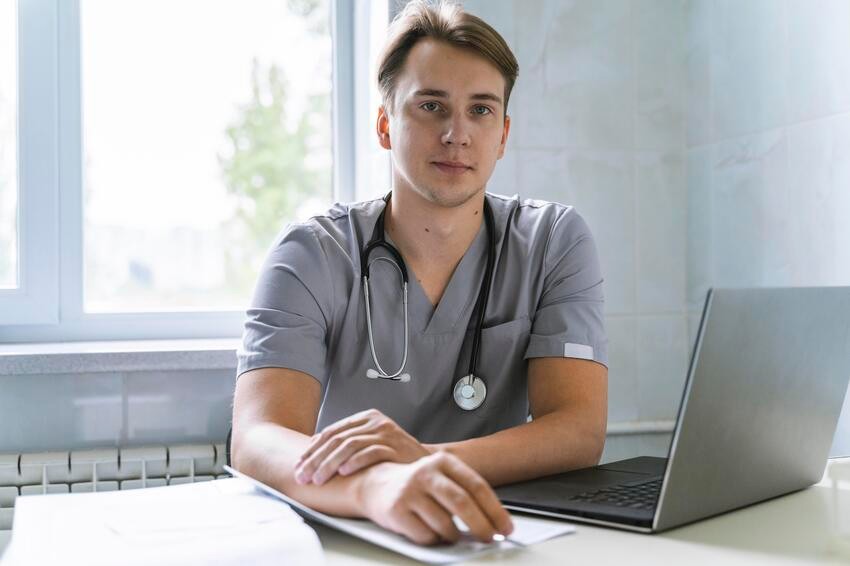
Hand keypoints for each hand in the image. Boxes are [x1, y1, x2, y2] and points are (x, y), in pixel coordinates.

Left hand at [294, 409, 430, 484]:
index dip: (312, 450)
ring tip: (318, 480)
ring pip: (350, 446)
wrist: (426, 465)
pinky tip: (343, 473)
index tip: (298, 466)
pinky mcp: (397, 446)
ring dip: (330, 464)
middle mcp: (375, 422)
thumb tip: (311, 448)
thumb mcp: (368, 444)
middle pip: (337, 439)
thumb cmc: (392, 458)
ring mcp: (387, 433)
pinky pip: (371, 452)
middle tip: (302, 477)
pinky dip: (355, 462)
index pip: (331, 432)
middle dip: (316, 460)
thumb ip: (345, 442)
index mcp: (365, 417)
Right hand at [357, 452, 513, 545]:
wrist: (375, 484)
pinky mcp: (395, 510)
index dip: (495, 510)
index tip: (505, 528)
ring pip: (444, 523)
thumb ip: (466, 493)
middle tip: (490, 539)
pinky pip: (425, 536)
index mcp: (443, 462)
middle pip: (462, 502)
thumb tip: (495, 521)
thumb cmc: (418, 485)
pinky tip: (431, 533)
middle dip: (481, 525)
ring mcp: (409, 491)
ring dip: (455, 536)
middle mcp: (425, 473)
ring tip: (454, 535)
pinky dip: (434, 540)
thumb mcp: (443, 478)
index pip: (476, 485)